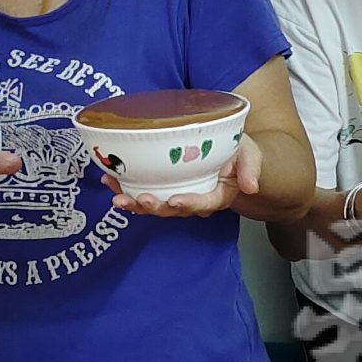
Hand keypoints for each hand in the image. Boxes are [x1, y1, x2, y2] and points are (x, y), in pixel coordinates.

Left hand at [111, 140, 258, 217]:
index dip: (189, 203)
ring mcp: (178, 194)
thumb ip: (250, 169)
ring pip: (156, 205)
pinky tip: (110, 179)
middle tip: (139, 199)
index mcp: (218, 194)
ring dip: (135, 203)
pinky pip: (145, 192)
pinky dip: (127, 188)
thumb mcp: (250, 155)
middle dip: (155, 208)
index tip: (175, 201)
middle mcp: (195, 199)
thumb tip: (251, 186)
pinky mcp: (165, 187)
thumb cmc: (240, 152)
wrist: (231, 152)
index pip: (204, 203)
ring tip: (116, 196)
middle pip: (174, 209)